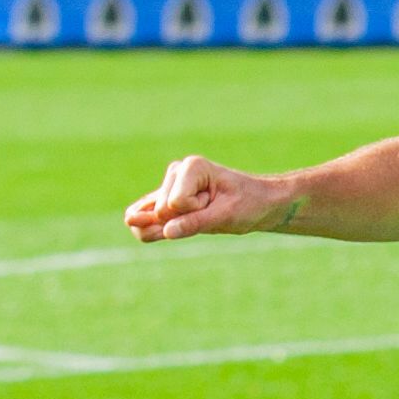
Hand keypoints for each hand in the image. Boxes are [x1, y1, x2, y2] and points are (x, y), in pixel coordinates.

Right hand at [125, 155, 295, 241]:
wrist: (259, 202)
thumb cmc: (249, 205)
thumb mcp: (226, 216)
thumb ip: (195, 223)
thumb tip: (166, 232)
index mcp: (192, 167)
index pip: (176, 203)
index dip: (197, 212)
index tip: (217, 204)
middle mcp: (176, 171)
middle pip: (163, 211)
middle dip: (189, 219)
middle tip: (212, 209)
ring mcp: (169, 186)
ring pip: (152, 217)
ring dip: (179, 225)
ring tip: (202, 214)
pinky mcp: (167, 199)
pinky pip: (144, 216)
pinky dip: (146, 228)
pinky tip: (139, 228)